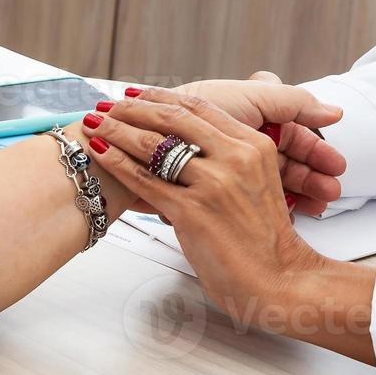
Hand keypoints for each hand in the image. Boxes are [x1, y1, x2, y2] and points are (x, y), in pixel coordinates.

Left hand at [89, 90, 332, 320]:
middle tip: (108, 105)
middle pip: (172, 118)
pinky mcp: (192, 211)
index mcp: (252, 145)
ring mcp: (213, 183)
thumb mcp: (262, 180)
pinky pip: (145, 179)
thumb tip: (193, 141)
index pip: (199, 107)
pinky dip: (117, 162)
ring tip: (95, 124)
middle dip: (133, 108)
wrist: (280, 281)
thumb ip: (233, 156)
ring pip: (154, 145)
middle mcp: (234, 157)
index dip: (161, 97)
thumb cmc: (264, 238)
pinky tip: (102, 152)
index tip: (136, 93)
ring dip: (118, 130)